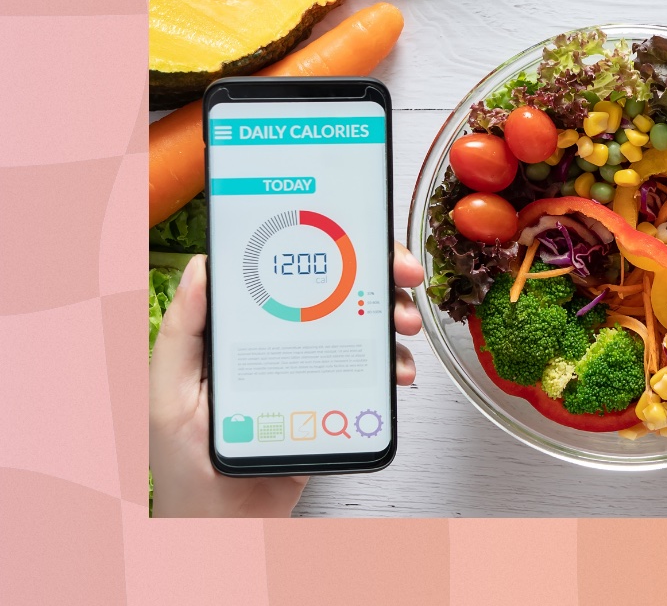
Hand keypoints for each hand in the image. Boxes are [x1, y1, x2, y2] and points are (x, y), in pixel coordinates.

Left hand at [149, 243, 423, 517]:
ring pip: (362, 325)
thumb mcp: (170, 392)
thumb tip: (201, 269)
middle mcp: (281, 341)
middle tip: (401, 276)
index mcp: (242, 328)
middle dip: (376, 274)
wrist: (224, 523)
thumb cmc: (184, 463)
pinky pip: (372, 373)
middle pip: (335, 290)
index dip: (323, 246)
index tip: (355, 236)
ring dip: (392, 316)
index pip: (286, 270)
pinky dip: (394, 365)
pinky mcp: (335, 398)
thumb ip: (182, 333)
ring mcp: (310, 368)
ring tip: (404, 326)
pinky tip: (397, 372)